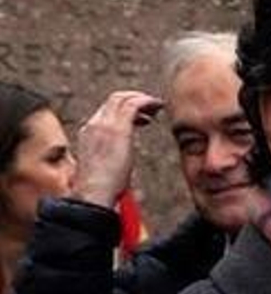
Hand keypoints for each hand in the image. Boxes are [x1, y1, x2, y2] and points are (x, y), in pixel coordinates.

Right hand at [72, 91, 162, 207]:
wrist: (93, 194)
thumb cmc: (100, 191)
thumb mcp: (104, 171)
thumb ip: (111, 162)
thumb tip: (120, 170)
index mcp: (89, 133)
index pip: (107, 111)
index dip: (125, 110)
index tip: (143, 118)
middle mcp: (94, 125)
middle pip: (114, 100)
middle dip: (134, 99)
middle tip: (152, 107)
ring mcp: (104, 125)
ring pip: (122, 98)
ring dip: (142, 99)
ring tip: (158, 106)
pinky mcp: (117, 129)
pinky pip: (133, 105)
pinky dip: (147, 101)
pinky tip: (158, 106)